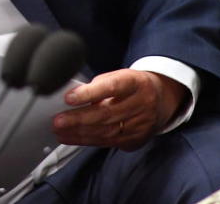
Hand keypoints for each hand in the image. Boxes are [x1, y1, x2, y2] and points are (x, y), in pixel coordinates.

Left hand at [52, 70, 188, 150]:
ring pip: (106, 131)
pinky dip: (87, 140)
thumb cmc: (132, 85)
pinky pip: (109, 142)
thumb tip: (72, 96)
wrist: (161, 99)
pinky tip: (72, 138)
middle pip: (107, 114)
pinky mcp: (136, 139)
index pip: (111, 87)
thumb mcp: (118, 76)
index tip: (69, 98)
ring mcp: (141, 124)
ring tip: (60, 131)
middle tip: (58, 121)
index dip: (89, 93)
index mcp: (135, 82)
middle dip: (78, 119)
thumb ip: (98, 85)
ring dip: (79, 133)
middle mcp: (141, 104)